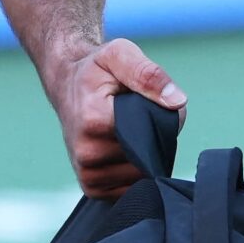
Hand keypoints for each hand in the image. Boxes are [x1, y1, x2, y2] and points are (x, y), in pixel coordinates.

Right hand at [50, 38, 185, 197]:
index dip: (158, 121)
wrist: (66, 84)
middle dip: (154, 140)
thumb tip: (177, 101)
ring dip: (145, 157)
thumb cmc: (97, 70)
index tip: (147, 104)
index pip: (147, 136)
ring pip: (142, 175)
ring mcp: (88, 174)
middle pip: (147, 158)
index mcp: (94, 121)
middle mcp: (87, 153)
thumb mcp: (120, 54)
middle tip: (138, 118)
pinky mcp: (91, 187)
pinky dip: (135, 172)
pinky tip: (122, 150)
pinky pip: (130, 188)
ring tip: (128, 132)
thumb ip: (148, 74)